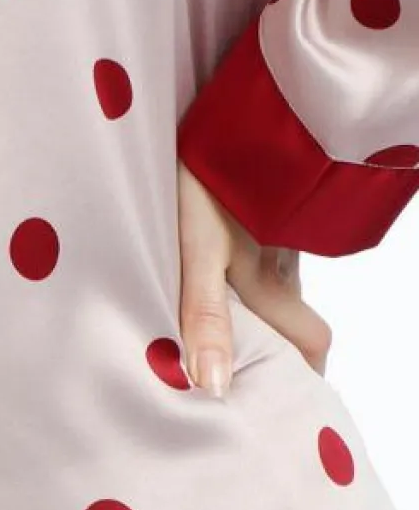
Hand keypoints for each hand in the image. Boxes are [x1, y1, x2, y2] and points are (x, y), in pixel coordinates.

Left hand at [177, 155, 332, 397]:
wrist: (234, 110)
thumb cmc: (211, 180)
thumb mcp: (198, 250)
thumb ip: (205, 316)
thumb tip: (213, 387)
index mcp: (272, 283)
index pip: (310, 343)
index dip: (305, 373)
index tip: (286, 399)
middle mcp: (284, 261)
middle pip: (297, 314)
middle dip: (282, 342)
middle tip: (246, 364)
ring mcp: (279, 228)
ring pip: (281, 278)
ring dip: (259, 299)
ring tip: (215, 314)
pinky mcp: (264, 201)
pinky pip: (266, 243)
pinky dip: (249, 260)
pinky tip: (214, 254)